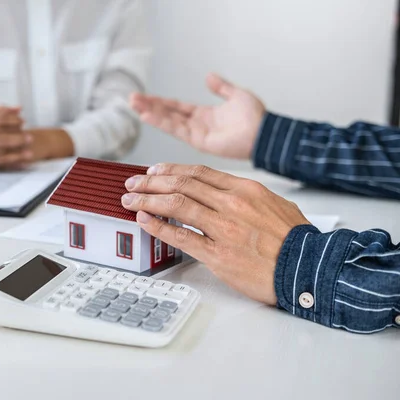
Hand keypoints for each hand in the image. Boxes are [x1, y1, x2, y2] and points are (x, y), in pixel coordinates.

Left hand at [120, 163, 309, 304]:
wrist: (309, 269)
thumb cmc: (295, 239)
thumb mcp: (274, 204)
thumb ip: (245, 196)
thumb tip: (220, 193)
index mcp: (245, 189)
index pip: (198, 172)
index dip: (170, 170)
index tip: (154, 171)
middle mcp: (231, 203)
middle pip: (181, 184)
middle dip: (151, 182)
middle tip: (133, 183)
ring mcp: (223, 228)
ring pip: (176, 205)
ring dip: (147, 200)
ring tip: (130, 200)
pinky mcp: (218, 254)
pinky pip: (181, 236)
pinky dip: (158, 226)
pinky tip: (144, 221)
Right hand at [130, 73, 265, 158]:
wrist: (264, 132)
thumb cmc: (256, 116)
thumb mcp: (237, 95)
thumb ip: (221, 87)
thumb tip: (209, 76)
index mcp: (204, 114)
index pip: (176, 106)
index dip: (160, 102)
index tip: (143, 97)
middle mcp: (197, 125)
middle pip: (168, 113)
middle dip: (149, 106)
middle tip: (131, 99)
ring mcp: (196, 134)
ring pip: (168, 121)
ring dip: (151, 113)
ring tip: (134, 105)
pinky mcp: (198, 141)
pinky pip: (176, 129)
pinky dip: (161, 122)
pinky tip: (148, 115)